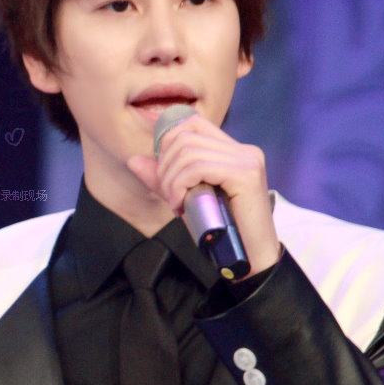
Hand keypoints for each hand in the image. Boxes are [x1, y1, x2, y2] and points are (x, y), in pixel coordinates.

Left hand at [127, 112, 280, 276]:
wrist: (250, 261)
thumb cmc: (221, 233)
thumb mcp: (187, 200)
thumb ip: (164, 179)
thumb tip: (134, 160)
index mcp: (234, 152)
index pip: (192, 123)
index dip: (168, 142)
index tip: (165, 174)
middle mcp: (243, 150)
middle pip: (185, 137)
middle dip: (165, 167)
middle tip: (170, 196)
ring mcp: (247, 160)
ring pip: (188, 152)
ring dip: (172, 180)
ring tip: (177, 204)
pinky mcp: (246, 174)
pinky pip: (199, 167)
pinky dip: (181, 185)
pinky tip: (183, 205)